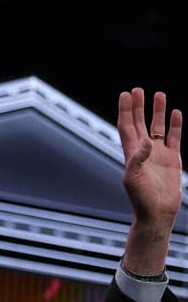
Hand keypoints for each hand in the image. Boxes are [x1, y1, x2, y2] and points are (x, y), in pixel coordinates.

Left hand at [117, 88, 183, 228]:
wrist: (157, 212)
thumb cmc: (140, 199)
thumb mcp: (133, 179)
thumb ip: (137, 159)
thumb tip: (146, 141)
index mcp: (130, 154)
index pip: (126, 127)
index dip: (125, 111)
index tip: (125, 95)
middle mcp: (143, 151)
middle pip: (140, 122)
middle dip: (138, 106)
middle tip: (138, 89)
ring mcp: (158, 154)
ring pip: (157, 127)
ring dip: (157, 112)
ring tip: (159, 94)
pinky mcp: (173, 159)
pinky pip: (174, 138)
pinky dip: (175, 125)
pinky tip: (176, 113)